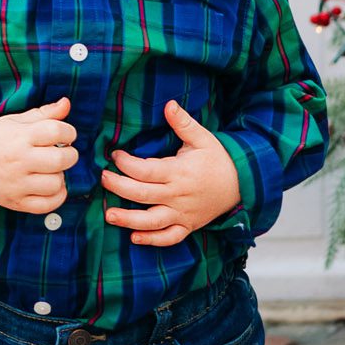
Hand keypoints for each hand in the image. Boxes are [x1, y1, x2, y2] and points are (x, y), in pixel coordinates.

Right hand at [0, 96, 77, 216]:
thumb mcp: (15, 120)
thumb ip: (44, 113)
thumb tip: (66, 103)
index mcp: (20, 136)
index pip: (57, 131)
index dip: (69, 132)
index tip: (65, 135)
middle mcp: (19, 160)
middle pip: (61, 160)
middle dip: (69, 155)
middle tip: (62, 152)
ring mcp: (17, 184)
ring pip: (56, 184)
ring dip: (60, 176)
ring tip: (51, 170)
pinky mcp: (15, 202)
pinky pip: (46, 205)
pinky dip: (56, 197)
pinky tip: (50, 187)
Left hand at [100, 97, 240, 247]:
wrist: (242, 184)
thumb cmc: (218, 159)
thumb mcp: (203, 138)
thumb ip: (183, 122)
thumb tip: (169, 104)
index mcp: (179, 172)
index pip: (145, 170)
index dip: (126, 163)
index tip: (115, 155)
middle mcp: (178, 195)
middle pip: (141, 194)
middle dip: (118, 187)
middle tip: (103, 179)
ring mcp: (182, 213)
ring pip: (151, 221)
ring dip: (128, 219)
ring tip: (108, 215)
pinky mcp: (187, 226)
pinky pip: (169, 238)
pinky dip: (152, 240)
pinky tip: (134, 238)